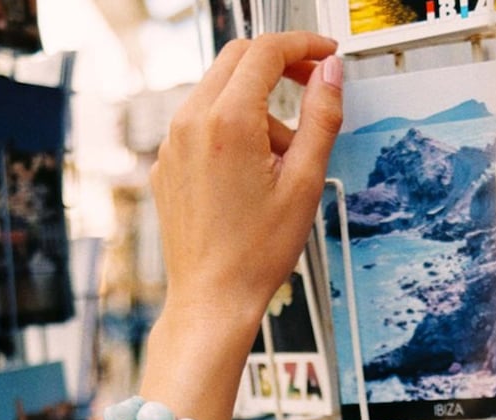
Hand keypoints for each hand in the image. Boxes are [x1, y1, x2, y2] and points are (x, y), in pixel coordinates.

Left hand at [150, 31, 343, 327]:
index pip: (266, 51)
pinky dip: (230, 129)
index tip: (325, 56)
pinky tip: (251, 173)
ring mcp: (171, 144)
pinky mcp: (165, 165)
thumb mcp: (305, 184)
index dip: (303, 46)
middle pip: (237, 59)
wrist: (213, 298)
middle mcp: (190, 123)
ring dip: (256, 105)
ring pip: (218, 92)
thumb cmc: (255, 254)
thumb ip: (321, 118)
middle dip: (278, 65)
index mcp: (228, 121)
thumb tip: (331, 75)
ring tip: (282, 159)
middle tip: (310, 87)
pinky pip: (200, 124)